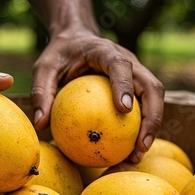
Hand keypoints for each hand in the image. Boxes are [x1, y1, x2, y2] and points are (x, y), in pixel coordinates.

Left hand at [30, 30, 163, 162]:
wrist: (74, 39)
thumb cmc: (59, 54)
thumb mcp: (44, 68)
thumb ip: (41, 91)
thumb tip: (40, 124)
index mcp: (104, 51)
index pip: (120, 65)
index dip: (124, 85)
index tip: (123, 109)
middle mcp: (128, 60)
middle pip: (151, 86)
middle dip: (151, 117)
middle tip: (140, 145)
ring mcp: (135, 73)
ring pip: (154, 98)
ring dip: (152, 127)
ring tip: (137, 154)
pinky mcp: (135, 85)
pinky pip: (144, 107)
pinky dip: (141, 128)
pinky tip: (129, 152)